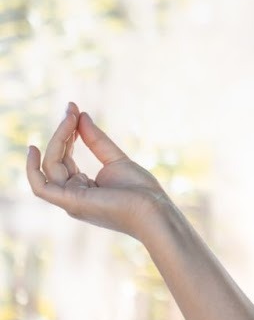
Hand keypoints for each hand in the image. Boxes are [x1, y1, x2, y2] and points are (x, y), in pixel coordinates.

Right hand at [25, 102, 171, 241]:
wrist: (154, 210)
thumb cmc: (141, 191)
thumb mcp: (116, 159)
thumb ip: (96, 140)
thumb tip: (80, 115)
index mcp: (82, 188)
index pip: (65, 158)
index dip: (67, 133)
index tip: (73, 110)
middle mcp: (71, 195)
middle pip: (56, 160)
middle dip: (62, 133)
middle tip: (72, 110)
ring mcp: (69, 200)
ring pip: (50, 166)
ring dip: (58, 140)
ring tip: (70, 119)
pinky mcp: (70, 201)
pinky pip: (40, 186)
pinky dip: (33, 168)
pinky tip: (34, 149)